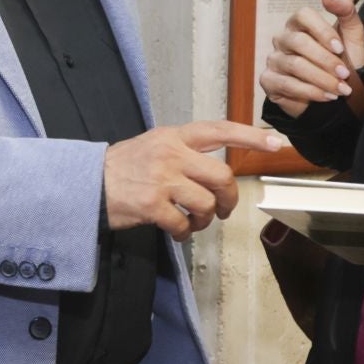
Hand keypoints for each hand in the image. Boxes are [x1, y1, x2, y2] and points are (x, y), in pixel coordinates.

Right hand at [104, 121, 285, 241]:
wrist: (86, 183)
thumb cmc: (123, 167)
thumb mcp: (154, 145)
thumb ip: (184, 152)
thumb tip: (216, 173)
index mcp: (174, 136)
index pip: (219, 130)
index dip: (250, 136)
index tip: (276, 143)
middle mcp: (171, 154)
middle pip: (222, 176)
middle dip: (229, 198)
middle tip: (223, 210)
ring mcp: (162, 179)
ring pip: (206, 203)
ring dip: (205, 220)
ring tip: (192, 223)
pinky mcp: (152, 205)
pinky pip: (183, 224)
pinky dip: (183, 233)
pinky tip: (175, 231)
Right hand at [260, 0, 363, 118]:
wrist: (335, 96)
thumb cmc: (343, 62)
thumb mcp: (352, 37)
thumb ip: (346, 13)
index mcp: (299, 23)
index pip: (303, 16)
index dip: (322, 31)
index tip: (340, 48)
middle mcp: (282, 38)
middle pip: (299, 42)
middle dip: (326, 60)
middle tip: (345, 74)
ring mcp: (273, 59)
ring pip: (295, 65)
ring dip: (322, 79)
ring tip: (341, 89)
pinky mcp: (268, 80)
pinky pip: (287, 85)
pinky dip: (311, 92)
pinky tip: (327, 97)